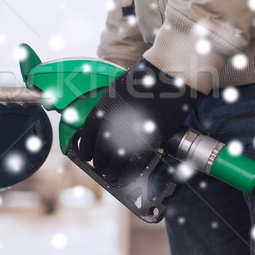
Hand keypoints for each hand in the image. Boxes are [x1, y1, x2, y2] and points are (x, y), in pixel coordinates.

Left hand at [78, 58, 201, 185]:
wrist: (168, 78)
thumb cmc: (143, 81)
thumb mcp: (116, 91)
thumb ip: (107, 110)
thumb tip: (102, 126)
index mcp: (101, 112)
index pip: (88, 139)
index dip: (86, 150)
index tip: (87, 155)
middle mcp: (112, 127)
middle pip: (100, 154)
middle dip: (99, 164)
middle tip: (100, 167)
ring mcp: (131, 136)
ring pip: (116, 164)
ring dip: (112, 172)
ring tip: (112, 176)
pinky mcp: (149, 142)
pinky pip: (135, 163)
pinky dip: (129, 171)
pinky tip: (127, 173)